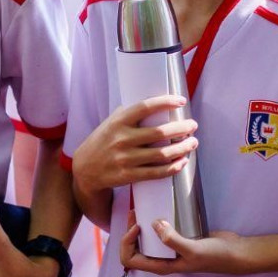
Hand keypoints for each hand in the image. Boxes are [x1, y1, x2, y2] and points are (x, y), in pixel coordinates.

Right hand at [72, 95, 197, 195]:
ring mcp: (125, 158)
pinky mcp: (128, 175)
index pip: (145, 107)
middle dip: (182, 128)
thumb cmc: (102, 142)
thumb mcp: (110, 123)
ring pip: (162, 154)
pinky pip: (156, 172)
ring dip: (182, 148)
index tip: (181, 101)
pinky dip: (173, 167)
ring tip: (193, 143)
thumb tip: (155, 103)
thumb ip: (129, 113)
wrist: (84, 170)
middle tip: (193, 125)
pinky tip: (182, 162)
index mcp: (118, 122)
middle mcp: (122, 139)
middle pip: (160, 132)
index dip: (166, 102)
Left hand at [118, 218, 243, 275]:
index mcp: (160, 266)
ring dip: (139, 224)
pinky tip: (158, 208)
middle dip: (129, 230)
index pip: (129, 260)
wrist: (234, 252)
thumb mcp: (192, 250)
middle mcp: (161, 258)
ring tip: (143, 208)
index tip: (139, 226)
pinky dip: (153, 221)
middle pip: (133, 247)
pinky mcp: (177, 237)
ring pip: (144, 238)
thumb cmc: (214, 256)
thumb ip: (172, 240)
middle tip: (136, 212)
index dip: (127, 242)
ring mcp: (169, 248)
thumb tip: (154, 224)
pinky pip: (158, 230)